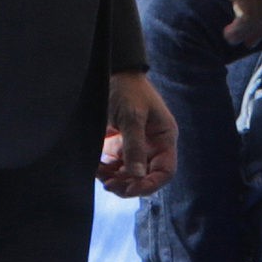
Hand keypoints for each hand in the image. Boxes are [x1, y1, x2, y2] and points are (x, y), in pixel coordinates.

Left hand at [97, 70, 177, 196]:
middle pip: (145, 177)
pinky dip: (106, 171)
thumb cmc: (128, 90)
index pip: (165, 172)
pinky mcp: (121, 144)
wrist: (112, 72)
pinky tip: (96, 168)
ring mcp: (136, 146)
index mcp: (164, 138)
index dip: (150, 184)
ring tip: (100, 175)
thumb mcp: (132, 116)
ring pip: (129, 175)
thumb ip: (134, 146)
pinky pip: (116, 166)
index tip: (130, 189)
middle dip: (128, 184)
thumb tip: (137, 177)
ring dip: (115, 179)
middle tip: (109, 185)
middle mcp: (153, 146)